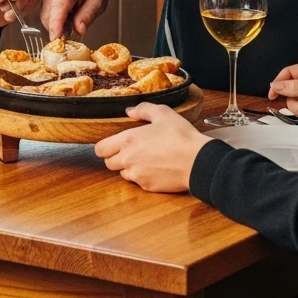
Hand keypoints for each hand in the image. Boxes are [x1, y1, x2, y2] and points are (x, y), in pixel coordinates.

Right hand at [40, 0, 111, 39]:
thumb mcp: (99, 1)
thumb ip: (89, 15)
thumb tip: (79, 30)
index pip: (59, 5)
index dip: (56, 23)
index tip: (56, 38)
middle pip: (48, 15)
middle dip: (59, 28)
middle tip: (76, 26)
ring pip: (44, 18)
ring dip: (57, 25)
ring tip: (72, 17)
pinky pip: (44, 16)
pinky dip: (54, 22)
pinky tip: (65, 16)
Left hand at [94, 103, 210, 192]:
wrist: (197, 161)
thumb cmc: (180, 135)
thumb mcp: (163, 113)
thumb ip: (143, 110)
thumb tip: (130, 111)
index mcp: (128, 140)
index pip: (100, 149)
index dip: (105, 146)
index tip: (113, 143)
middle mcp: (128, 160)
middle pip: (109, 163)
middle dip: (116, 157)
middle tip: (130, 150)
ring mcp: (137, 175)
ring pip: (123, 173)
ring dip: (129, 167)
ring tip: (145, 158)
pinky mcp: (147, 187)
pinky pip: (138, 182)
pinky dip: (143, 176)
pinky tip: (156, 167)